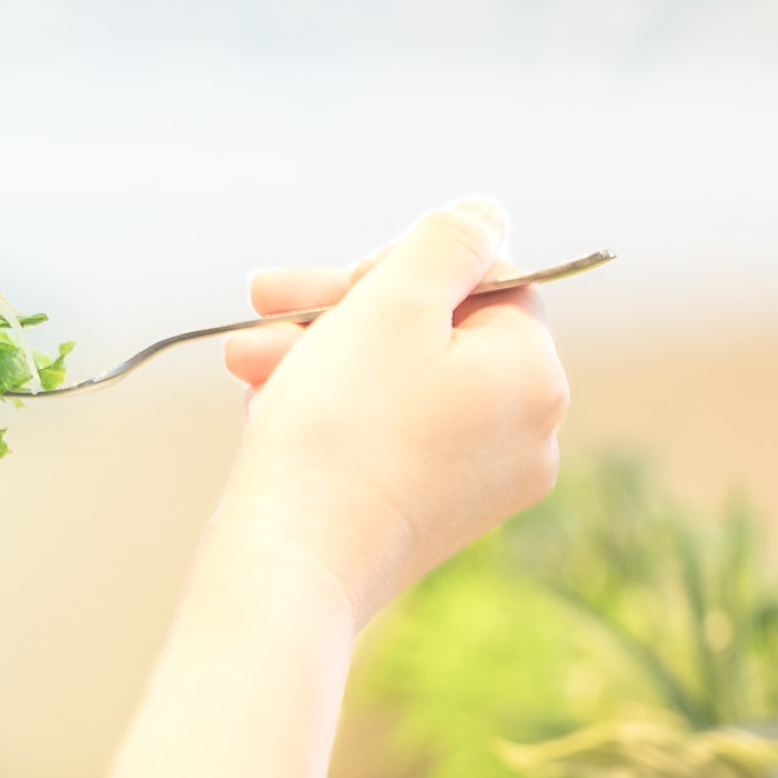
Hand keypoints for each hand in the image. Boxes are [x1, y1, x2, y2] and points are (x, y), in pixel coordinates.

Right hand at [217, 199, 568, 627]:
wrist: (290, 563)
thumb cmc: (339, 429)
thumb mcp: (393, 303)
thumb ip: (447, 242)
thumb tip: (487, 214)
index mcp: (534, 375)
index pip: (486, 279)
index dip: (401, 266)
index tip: (335, 282)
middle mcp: (525, 433)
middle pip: (434, 330)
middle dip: (340, 309)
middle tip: (265, 297)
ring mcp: (478, 483)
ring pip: (397, 380)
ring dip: (317, 353)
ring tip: (243, 357)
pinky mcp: (428, 516)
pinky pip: (385, 432)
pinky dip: (329, 406)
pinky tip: (266, 399)